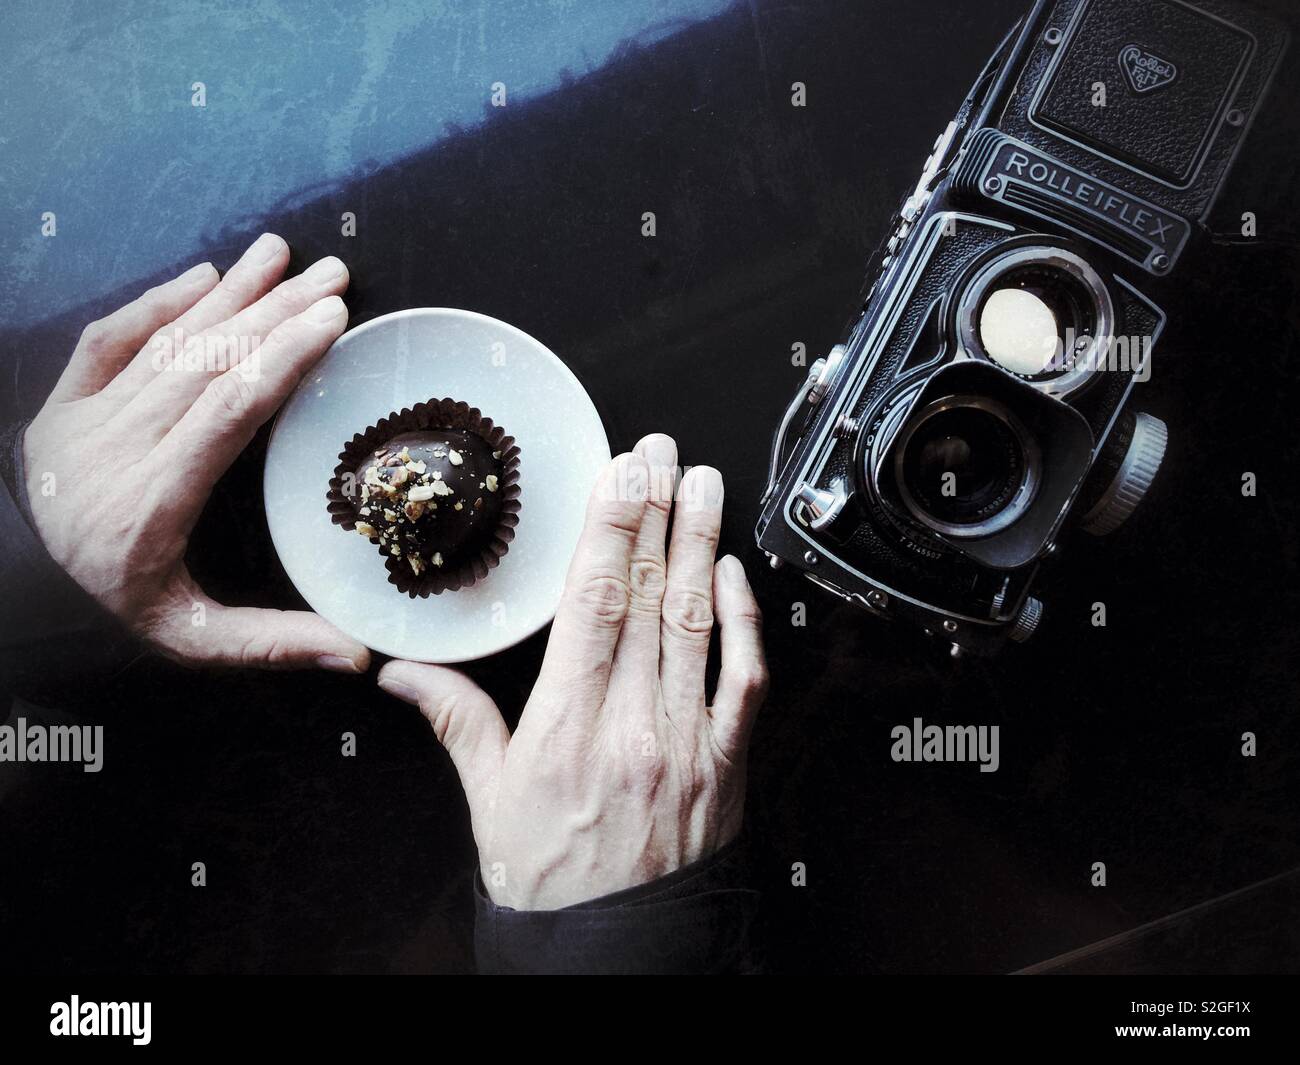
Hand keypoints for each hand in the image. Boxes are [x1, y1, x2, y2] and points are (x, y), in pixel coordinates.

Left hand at [22, 233, 369, 672]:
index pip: (227, 414)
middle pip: (206, 365)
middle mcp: (115, 451)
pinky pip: (107, 341)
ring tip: (282, 254)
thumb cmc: (117, 609)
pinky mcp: (60, 405)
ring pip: (166, 345)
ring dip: (230, 295)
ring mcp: (82, 422)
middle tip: (332, 276)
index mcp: (152, 506)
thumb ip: (272, 643)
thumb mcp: (192, 641)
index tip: (331, 320)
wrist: (19, 591)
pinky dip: (156, 305)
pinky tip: (204, 278)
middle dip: (274, 313)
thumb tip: (360, 656)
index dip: (283, 360)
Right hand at [377, 435, 767, 909]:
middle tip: (659, 451)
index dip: (609, 530)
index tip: (617, 475)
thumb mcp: (489, 800)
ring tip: (702, 484)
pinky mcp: (727, 762)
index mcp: (566, 728)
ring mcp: (687, 741)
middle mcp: (632, 724)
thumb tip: (406, 672)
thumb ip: (457, 723)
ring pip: (697, 624)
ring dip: (701, 545)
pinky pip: (743, 681)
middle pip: (648, 597)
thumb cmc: (550, 881)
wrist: (616, 952)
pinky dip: (742, 622)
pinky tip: (733, 574)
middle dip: (655, 514)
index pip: (594, 604)